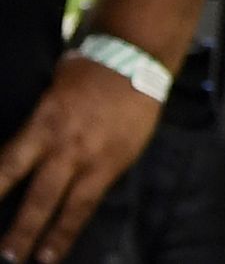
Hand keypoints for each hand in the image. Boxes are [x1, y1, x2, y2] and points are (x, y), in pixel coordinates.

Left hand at [0, 53, 162, 263]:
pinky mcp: (116, 162)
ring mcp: (93, 157)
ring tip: (38, 261)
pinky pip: (92, 200)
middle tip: (5, 257)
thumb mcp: (51, 92)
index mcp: (44, 124)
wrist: (138, 55)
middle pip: (37, 196)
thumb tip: (15, 158)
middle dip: (20, 230)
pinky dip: (76, 223)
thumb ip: (35, 127)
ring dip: (50, 236)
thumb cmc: (87, 70)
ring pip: (68, 205)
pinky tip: (64, 242)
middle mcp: (66, 146)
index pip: (8, 167)